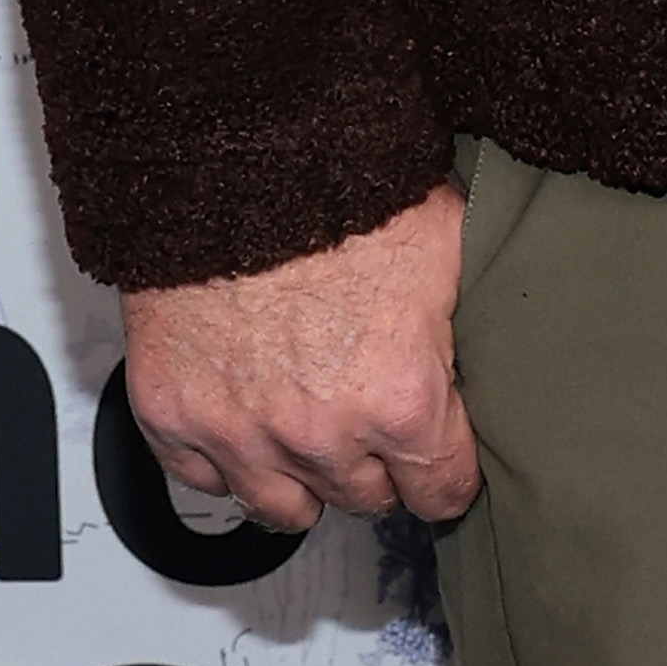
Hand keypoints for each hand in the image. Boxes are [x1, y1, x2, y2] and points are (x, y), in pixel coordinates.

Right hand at [120, 185, 478, 532]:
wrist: (236, 156)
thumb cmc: (340, 188)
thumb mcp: (445, 244)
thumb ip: (466, 321)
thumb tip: (493, 347)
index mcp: (401, 399)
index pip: (441, 492)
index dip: (445, 470)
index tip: (441, 457)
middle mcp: (321, 434)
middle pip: (366, 500)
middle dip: (377, 465)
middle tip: (374, 419)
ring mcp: (240, 435)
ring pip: (286, 509)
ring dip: (305, 477)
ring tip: (314, 431)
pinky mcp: (173, 419)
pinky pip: (206, 481)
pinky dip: (227, 459)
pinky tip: (249, 421)